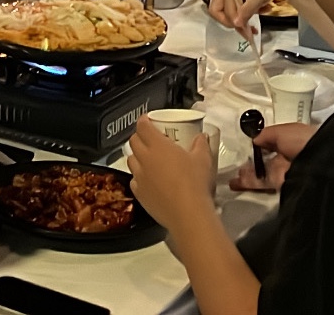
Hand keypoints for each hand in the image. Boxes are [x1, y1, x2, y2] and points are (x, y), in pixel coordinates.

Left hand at [126, 117, 221, 237]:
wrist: (187, 213)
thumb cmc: (195, 182)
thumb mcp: (203, 159)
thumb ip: (201, 144)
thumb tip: (201, 137)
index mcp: (157, 145)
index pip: (142, 126)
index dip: (143, 120)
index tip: (147, 120)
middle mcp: (144, 159)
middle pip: (133, 141)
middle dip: (139, 137)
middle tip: (150, 139)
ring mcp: (139, 177)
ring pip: (130, 160)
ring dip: (137, 156)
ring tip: (149, 159)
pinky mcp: (139, 194)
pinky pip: (134, 180)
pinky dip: (139, 177)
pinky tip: (149, 180)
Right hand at [208, 0, 291, 37]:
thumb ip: (247, 10)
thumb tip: (236, 24)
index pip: (227, 11)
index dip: (237, 24)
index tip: (249, 33)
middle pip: (218, 11)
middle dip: (233, 22)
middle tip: (247, 31)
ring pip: (227, 10)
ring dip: (240, 18)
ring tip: (256, 22)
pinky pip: (235, 6)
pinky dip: (245, 12)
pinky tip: (260, 10)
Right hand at [226, 123, 313, 192]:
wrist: (319, 162)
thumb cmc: (304, 140)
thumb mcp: (282, 131)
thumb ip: (266, 134)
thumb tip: (255, 139)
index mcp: (292, 142)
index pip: (274, 144)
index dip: (261, 145)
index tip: (248, 145)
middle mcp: (289, 159)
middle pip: (267, 161)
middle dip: (253, 162)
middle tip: (238, 163)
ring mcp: (284, 173)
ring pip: (262, 174)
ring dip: (248, 174)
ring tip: (233, 174)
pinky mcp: (280, 186)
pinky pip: (261, 184)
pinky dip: (248, 183)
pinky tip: (236, 182)